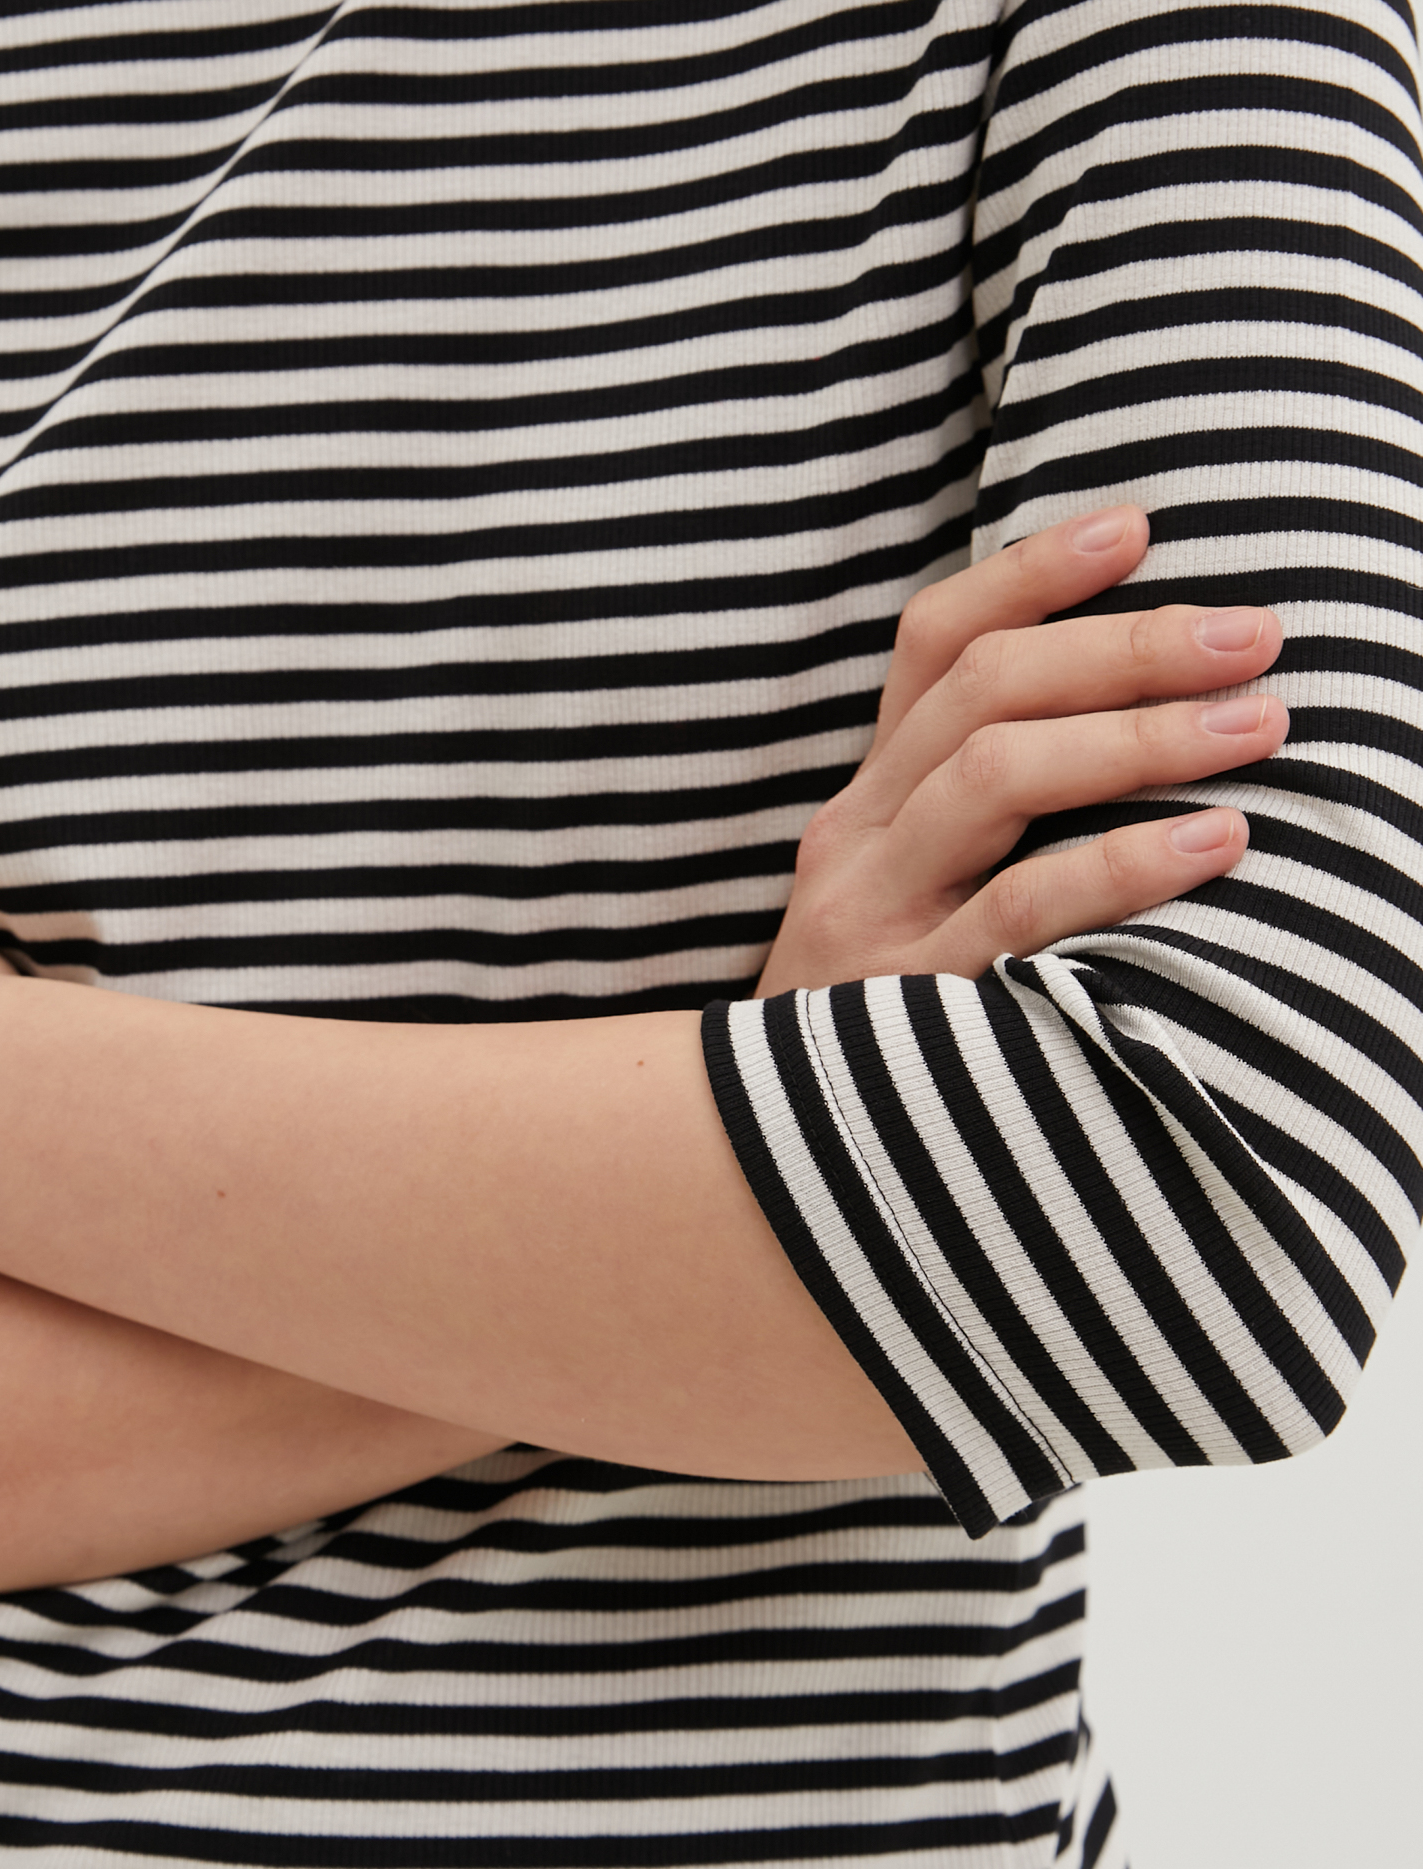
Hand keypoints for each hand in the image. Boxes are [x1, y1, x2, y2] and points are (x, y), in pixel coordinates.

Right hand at [757, 506, 1284, 996]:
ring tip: (1257, 722)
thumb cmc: (887, 1034)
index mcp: (863, 807)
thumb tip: (1134, 729)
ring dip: (1138, 732)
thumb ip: (983, 830)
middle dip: (1126, 645)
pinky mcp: (903, 1008)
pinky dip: (1124, 864)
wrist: (775, 1183)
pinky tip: (1210, 841)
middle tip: (1256, 631)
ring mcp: (870, 922)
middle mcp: (854, 845)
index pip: (934, 648)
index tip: (1141, 522)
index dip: (1032, 571)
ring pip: (995, 773)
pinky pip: (1023, 912)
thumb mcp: (910, 912)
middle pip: (982, 690)